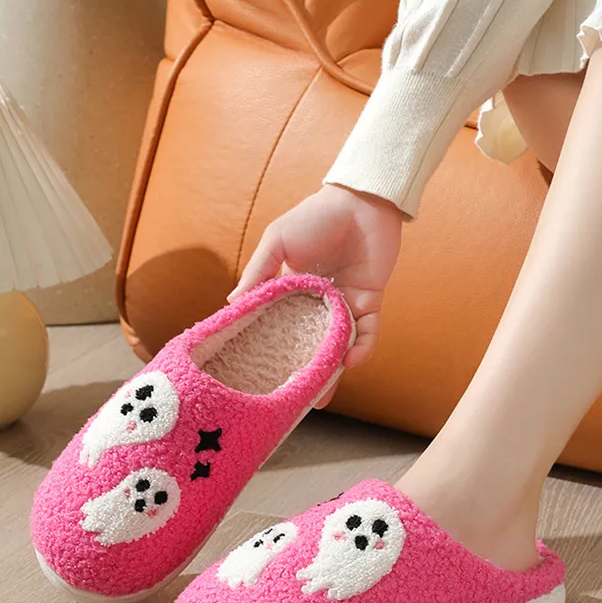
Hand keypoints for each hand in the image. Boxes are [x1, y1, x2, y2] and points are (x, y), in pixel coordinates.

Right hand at [229, 185, 402, 403]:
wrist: (361, 200)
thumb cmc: (314, 216)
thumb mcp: (277, 242)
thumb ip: (258, 274)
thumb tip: (231, 304)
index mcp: (292, 291)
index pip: (281, 327)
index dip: (274, 350)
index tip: (262, 374)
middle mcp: (318, 303)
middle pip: (310, 345)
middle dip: (304, 373)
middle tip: (293, 402)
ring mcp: (345, 304)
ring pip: (339, 346)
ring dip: (332, 371)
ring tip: (321, 397)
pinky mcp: (370, 301)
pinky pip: (367, 332)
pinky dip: (361, 348)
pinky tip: (349, 361)